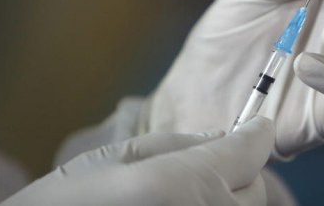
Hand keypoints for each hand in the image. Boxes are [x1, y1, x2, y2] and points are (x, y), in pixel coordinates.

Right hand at [2, 117, 273, 205]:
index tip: (254, 125)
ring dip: (228, 197)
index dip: (254, 134)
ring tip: (187, 191)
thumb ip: (180, 144)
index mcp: (186, 185)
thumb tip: (223, 138)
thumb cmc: (68, 199)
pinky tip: (180, 205)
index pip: (251, 152)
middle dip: (240, 170)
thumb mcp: (120, 156)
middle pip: (255, 189)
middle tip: (210, 162)